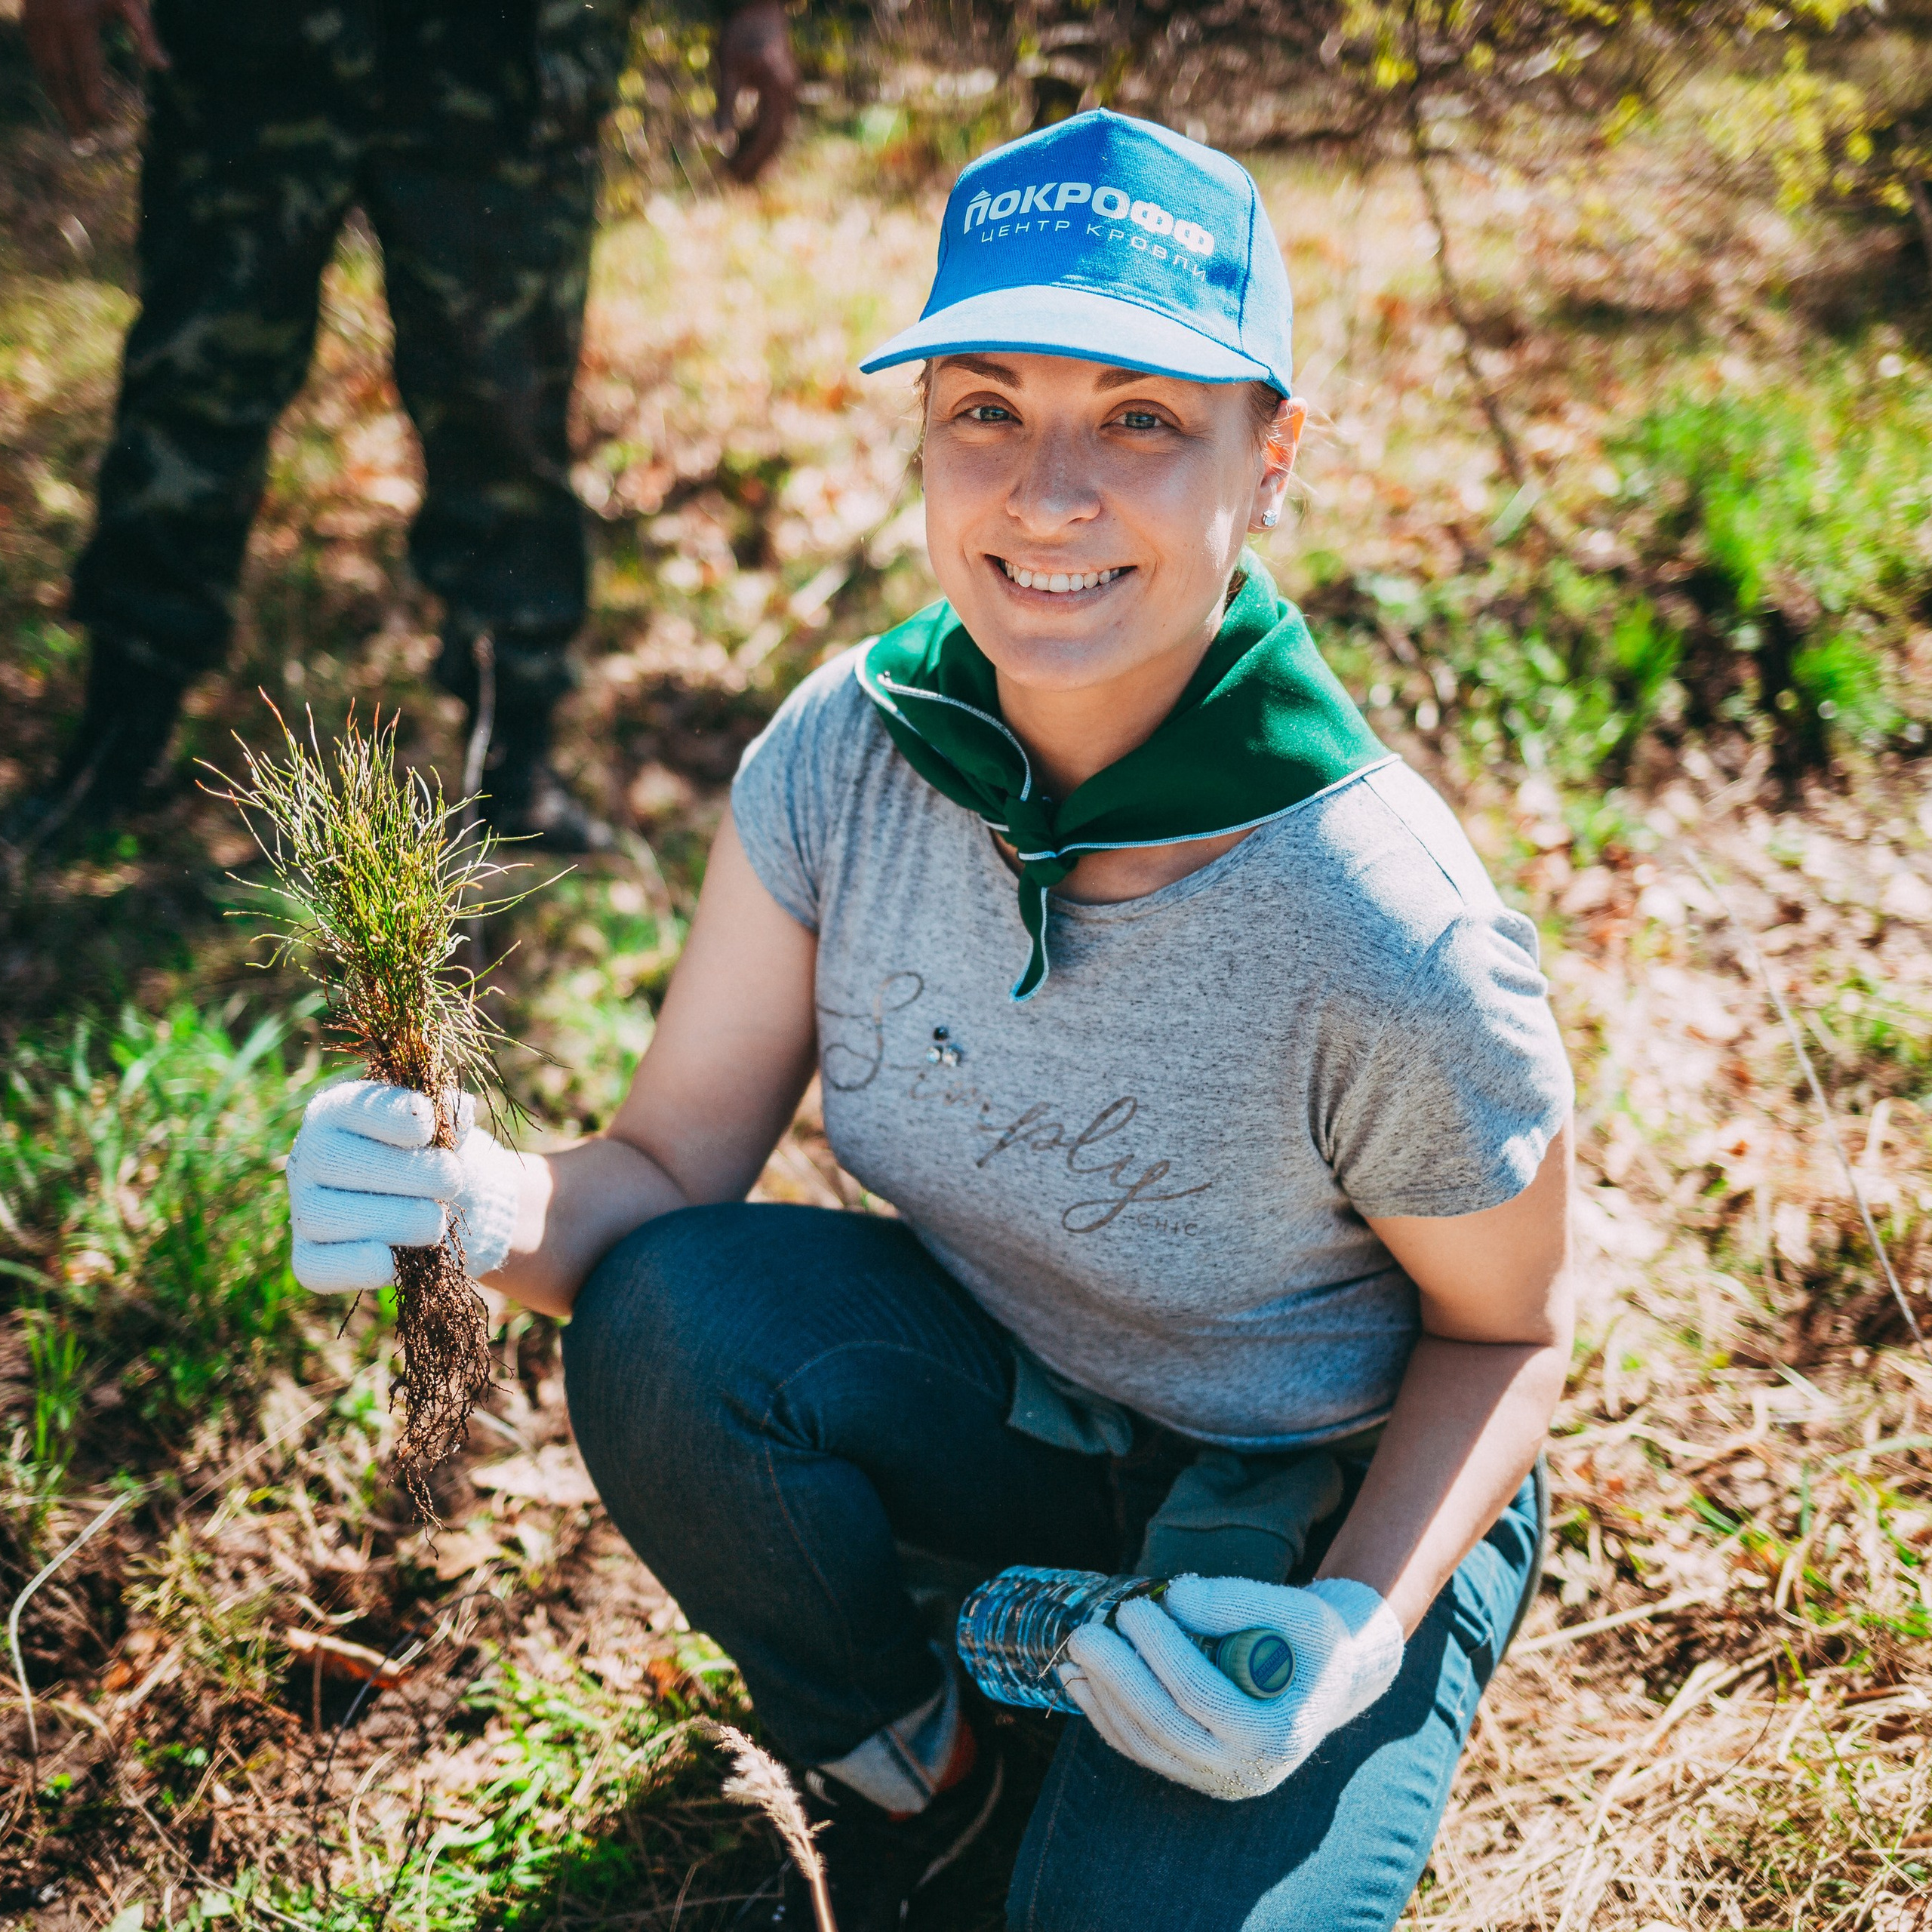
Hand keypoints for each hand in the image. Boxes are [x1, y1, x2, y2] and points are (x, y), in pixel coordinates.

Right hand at [22, 0, 167, 136]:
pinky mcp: (27, 20)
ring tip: (74, 129)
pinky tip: (62, 101)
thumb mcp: (129, 2)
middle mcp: (51, 24)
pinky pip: (37, 59)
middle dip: (73, 110)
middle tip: (85, 141)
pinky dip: (49, 83)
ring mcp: (35, 21)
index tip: (108, 120)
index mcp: (77, 21)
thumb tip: (162, 67)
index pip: (86, 71)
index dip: (95, 98)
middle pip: (61, 78)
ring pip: (45, 70)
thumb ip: (145, 33)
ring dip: (59, 101)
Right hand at [286, 1080, 522, 1293]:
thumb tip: (459, 1109)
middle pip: (333, 1159)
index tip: (428, 1129)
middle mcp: (310, 1156)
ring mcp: (305, 1207)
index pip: (348, 1105)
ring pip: (324, 1215)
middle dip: (403, 1173)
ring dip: (391, 1221)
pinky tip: (392, 1264)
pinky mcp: (308, 1255)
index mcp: (338, 1112)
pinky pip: (314, 1266)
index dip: (388, 1116)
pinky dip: (353, 1267)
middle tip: (452, 1181)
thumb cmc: (435, 1155)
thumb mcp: (446, 1128)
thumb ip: (449, 1116)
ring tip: (436, 1223)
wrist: (439, 1206)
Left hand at [712, 0, 796, 183]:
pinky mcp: (780, 90)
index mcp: (779, 91)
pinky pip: (771, 120)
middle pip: (774, 140)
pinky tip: (740, 147)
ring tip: (735, 171)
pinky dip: (756, 135)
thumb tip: (718, 139)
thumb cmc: (741, 31)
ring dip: (756, 153)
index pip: (767, 135)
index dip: (751, 158)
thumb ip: (725, 104)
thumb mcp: (727, 68)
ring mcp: (787, 93)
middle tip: (735, 184)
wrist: (760, 4)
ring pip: (774, 133)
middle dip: (755, 163)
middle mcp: (788, 95)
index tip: (732, 175)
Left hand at [1059, 1575, 1403, 1800]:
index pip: (1201, 1693)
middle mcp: (1248, 1771)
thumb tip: (1175, 1596)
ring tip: (1073, 1657)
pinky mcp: (1199, 1776)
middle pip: (1165, 1726)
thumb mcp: (1296, 1609)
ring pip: (1148, 1745)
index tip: (1133, 1606)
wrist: (1332, 1680)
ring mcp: (1221, 1781)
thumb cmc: (1312, 1639)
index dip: (1160, 1650)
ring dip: (1104, 1701)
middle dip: (1117, 1678)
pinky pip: (1145, 1752)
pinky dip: (1108, 1720)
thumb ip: (1238, 1600)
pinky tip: (1082, 1686)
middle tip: (1084, 1633)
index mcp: (1279, 1734)